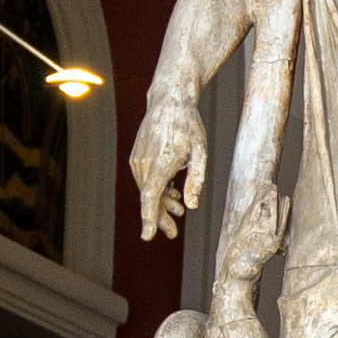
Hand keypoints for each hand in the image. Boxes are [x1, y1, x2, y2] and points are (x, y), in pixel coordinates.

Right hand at [127, 101, 201, 235]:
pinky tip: (172, 193)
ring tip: (178, 212)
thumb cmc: (188, 125)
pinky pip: (146, 180)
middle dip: (159, 218)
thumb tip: (192, 206)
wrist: (168, 100)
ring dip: (161, 203)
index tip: (147, 236)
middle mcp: (144, 163)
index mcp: (160, 163)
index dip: (150, 218)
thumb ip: (197, 180)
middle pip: (149, 198)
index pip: (150, 197)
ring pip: (147, 190)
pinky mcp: (136, 157)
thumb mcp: (200, 151)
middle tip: (173, 233)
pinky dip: (157, 190)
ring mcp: (137, 160)